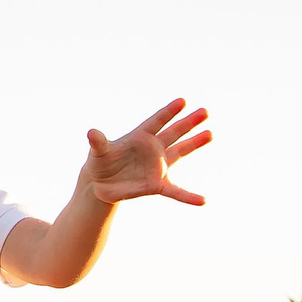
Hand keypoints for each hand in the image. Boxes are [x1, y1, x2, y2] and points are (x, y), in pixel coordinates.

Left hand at [81, 99, 211, 207]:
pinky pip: (176, 191)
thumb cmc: (100, 162)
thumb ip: (98, 142)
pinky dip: (188, 196)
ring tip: (210, 134)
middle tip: (205, 111)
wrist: (101, 184)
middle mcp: (153, 148)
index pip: (156, 121)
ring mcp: (157, 165)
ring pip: (180, 152)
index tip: (182, 101)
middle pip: (174, 132)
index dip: (168, 112)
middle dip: (188, 123)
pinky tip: (202, 200)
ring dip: (194, 143)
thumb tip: (91, 133)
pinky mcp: (157, 184)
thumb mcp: (98, 152)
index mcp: (140, 137)